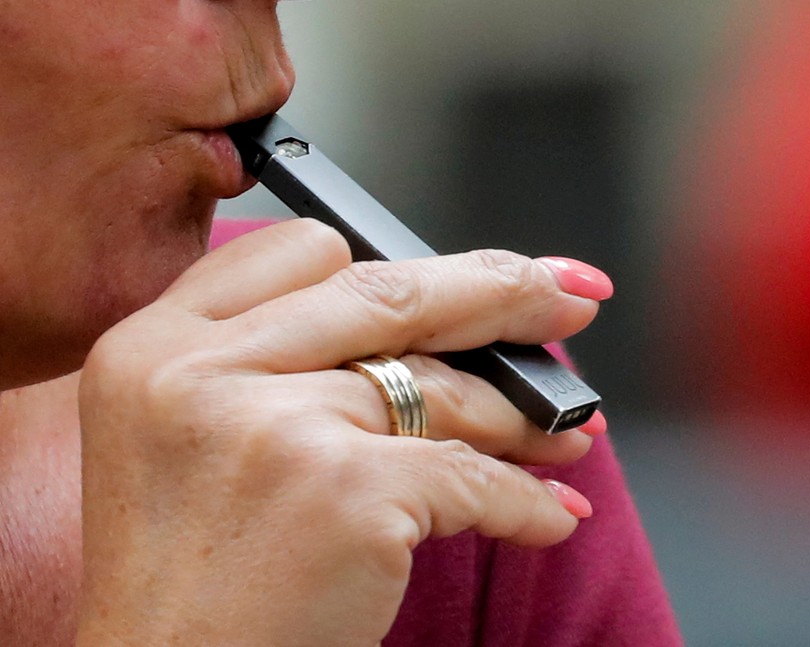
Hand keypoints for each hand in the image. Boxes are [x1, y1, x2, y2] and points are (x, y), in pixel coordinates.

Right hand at [75, 219, 609, 645]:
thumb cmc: (187, 576)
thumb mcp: (187, 437)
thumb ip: (273, 363)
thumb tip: (429, 331)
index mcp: (156, 344)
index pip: (302, 252)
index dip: (397, 263)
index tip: (463, 273)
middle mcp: (204, 369)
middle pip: (389, 294)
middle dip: (498, 290)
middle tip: (564, 300)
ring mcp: (277, 426)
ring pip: (440, 389)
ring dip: (522, 414)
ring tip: (567, 436)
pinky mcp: (344, 494)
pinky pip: (469, 478)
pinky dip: (523, 499)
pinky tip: (550, 514)